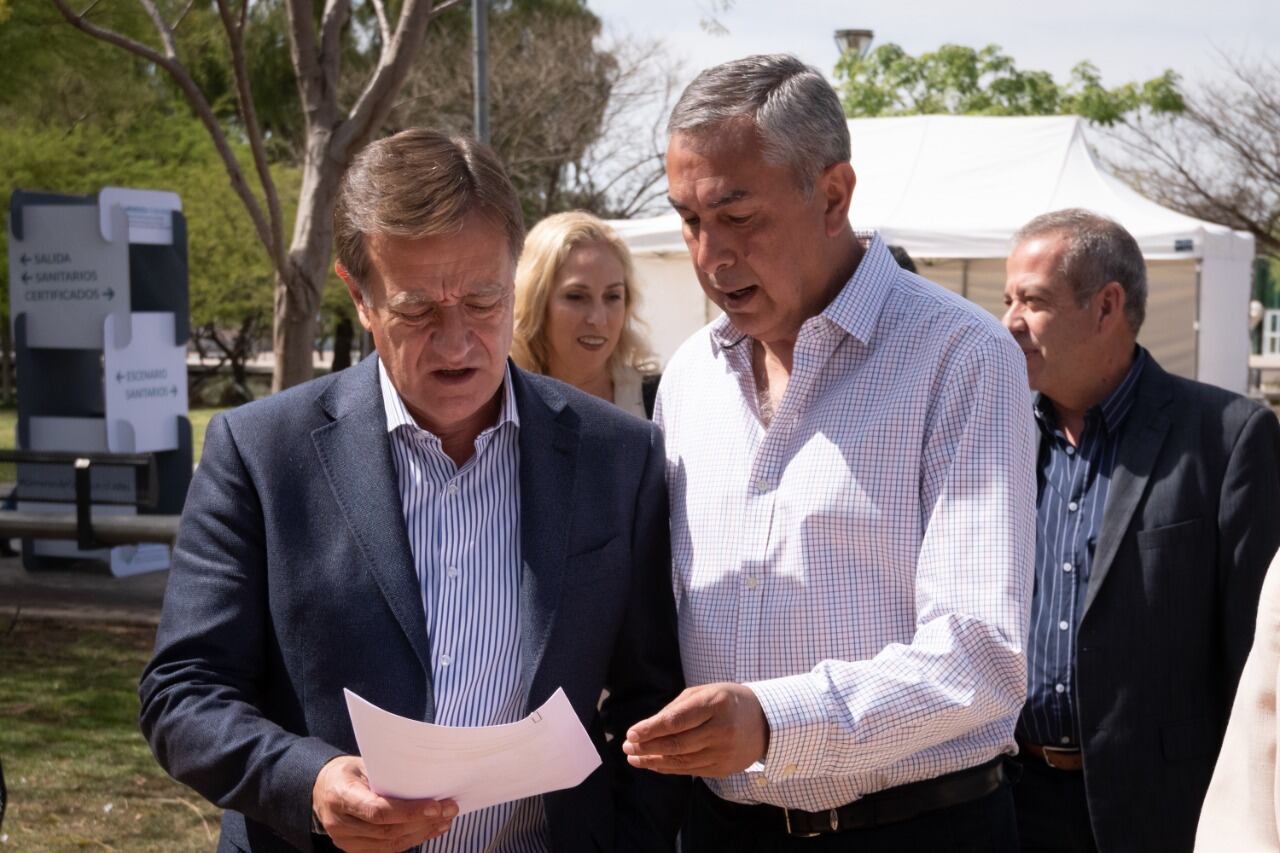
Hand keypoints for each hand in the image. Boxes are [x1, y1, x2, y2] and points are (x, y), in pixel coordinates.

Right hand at [311, 756, 456, 852]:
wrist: (320, 790)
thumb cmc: (345, 772)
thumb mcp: (361, 764)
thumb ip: (387, 774)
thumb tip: (426, 780)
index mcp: (340, 796)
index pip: (377, 811)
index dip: (408, 811)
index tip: (435, 806)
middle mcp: (340, 823)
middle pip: (388, 830)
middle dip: (423, 821)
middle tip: (449, 809)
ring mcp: (345, 841)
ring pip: (390, 843)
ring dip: (422, 832)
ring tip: (445, 820)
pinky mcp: (354, 849)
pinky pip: (387, 849)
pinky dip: (412, 839)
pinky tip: (430, 829)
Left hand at [621, 682, 768, 776]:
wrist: (766, 722)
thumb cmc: (728, 701)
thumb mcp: (706, 692)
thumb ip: (677, 708)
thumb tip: (648, 727)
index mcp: (717, 704)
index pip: (677, 720)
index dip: (651, 729)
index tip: (631, 733)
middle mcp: (722, 730)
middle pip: (677, 743)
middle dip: (648, 747)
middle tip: (627, 747)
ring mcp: (724, 752)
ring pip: (681, 761)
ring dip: (653, 760)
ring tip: (634, 758)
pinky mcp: (724, 768)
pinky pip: (690, 770)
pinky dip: (669, 768)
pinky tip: (653, 764)